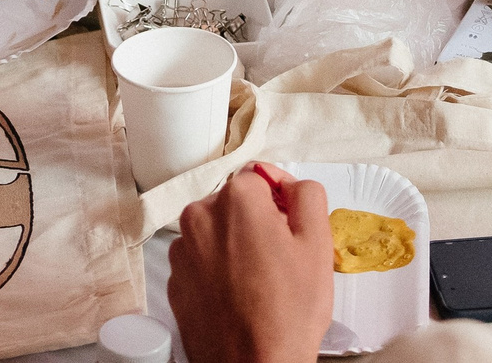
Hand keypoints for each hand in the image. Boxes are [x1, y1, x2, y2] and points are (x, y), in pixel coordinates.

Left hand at [170, 164, 333, 362]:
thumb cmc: (287, 313)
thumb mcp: (317, 244)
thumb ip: (307, 195)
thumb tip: (292, 184)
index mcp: (236, 200)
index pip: (262, 178)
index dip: (282, 201)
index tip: (291, 228)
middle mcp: (199, 217)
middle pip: (236, 204)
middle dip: (257, 222)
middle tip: (279, 260)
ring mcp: (182, 251)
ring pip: (217, 232)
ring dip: (236, 246)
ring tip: (259, 282)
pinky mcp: (174, 281)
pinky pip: (201, 261)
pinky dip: (217, 271)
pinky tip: (238, 296)